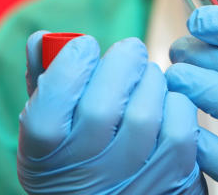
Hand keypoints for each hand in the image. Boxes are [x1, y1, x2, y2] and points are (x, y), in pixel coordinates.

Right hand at [18, 32, 206, 194]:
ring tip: (145, 78)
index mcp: (44, 154)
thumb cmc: (78, 157)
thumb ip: (43, 81)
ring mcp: (130, 179)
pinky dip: (175, 103)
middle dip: (121, 62)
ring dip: (150, 80)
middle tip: (129, 51)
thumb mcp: (49, 129)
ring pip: (144, 111)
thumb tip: (39, 38)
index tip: (85, 46)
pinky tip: (164, 104)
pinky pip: (179, 124)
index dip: (72, 61)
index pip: (53, 100)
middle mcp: (85, 173)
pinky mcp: (173, 178)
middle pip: (101, 106)